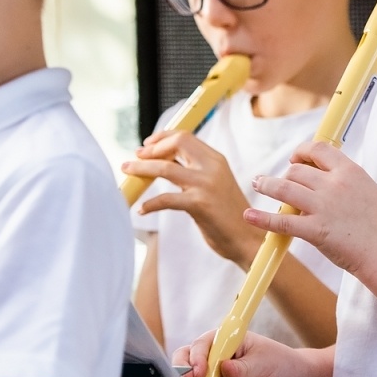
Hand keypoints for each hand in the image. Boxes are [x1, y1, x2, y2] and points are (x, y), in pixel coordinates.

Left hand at [124, 131, 263, 267]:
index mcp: (216, 160)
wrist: (248, 240)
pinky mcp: (200, 204)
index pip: (185, 137)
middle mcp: (212, 167)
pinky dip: (150, 204)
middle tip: (135, 157)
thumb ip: (195, 171)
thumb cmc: (228, 215)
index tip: (147, 145)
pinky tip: (142, 209)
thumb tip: (164, 162)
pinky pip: (166, 199)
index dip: (162, 137)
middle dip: (151, 149)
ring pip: (165, 168)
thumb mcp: (214, 185)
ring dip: (141, 169)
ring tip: (128, 171)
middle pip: (176, 143)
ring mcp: (206, 185)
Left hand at [246, 141, 376, 274]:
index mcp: (350, 172)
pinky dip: (262, 218)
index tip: (295, 159)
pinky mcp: (315, 231)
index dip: (301, 152)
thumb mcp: (370, 192)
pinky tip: (249, 216)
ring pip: (284, 189)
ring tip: (258, 184)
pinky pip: (282, 222)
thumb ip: (347, 183)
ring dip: (267, 185)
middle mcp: (334, 185)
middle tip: (276, 181)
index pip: (318, 149)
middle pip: (297, 170)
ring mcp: (323, 208)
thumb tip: (324, 181)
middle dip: (284, 174)